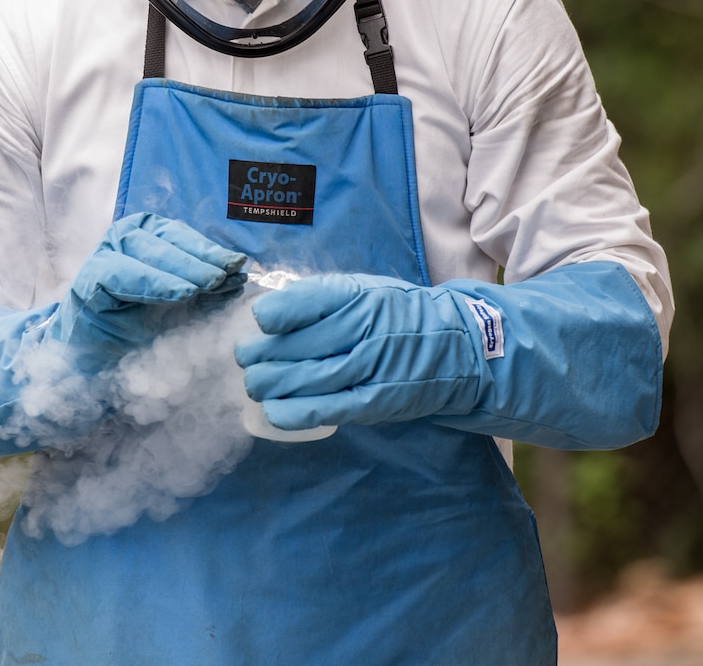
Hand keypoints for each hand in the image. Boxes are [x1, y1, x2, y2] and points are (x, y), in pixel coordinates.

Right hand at [51, 212, 246, 370]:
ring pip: (147, 251)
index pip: (186, 238)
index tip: (239, 265)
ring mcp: (106, 252)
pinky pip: (122, 274)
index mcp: (151, 236)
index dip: (213, 251)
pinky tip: (179, 293)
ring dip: (181, 268)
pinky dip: (153, 283)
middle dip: (201, 259)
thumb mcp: (184, 308)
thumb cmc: (140, 329)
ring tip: (209, 283)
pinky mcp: (90, 276)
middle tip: (227, 274)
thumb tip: (241, 276)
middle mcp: (128, 237)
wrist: (97, 362)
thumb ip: (209, 291)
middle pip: (169, 240)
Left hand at [234, 273, 488, 428]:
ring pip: (306, 378)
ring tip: (254, 383)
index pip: (305, 300)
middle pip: (297, 345)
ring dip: (269, 383)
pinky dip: (295, 412)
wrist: (456, 347)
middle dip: (260, 354)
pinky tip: (273, 410)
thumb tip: (269, 314)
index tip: (259, 320)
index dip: (273, 314)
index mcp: (358, 295)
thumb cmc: (398, 315)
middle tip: (246, 357)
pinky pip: (328, 409)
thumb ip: (323, 299)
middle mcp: (364, 329)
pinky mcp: (375, 401)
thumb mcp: (366, 291)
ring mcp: (370, 367)